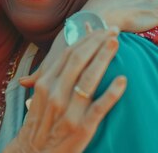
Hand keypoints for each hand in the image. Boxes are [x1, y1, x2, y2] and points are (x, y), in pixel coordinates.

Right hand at [5, 26, 126, 152]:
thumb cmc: (37, 127)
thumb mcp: (36, 100)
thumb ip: (40, 82)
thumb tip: (35, 71)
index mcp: (45, 85)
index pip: (66, 55)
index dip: (84, 40)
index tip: (98, 29)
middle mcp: (55, 94)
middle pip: (78, 61)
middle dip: (97, 43)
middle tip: (113, 31)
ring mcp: (68, 111)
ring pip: (88, 79)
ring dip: (104, 59)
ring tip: (117, 44)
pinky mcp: (82, 128)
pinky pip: (99, 107)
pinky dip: (111, 93)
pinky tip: (122, 81)